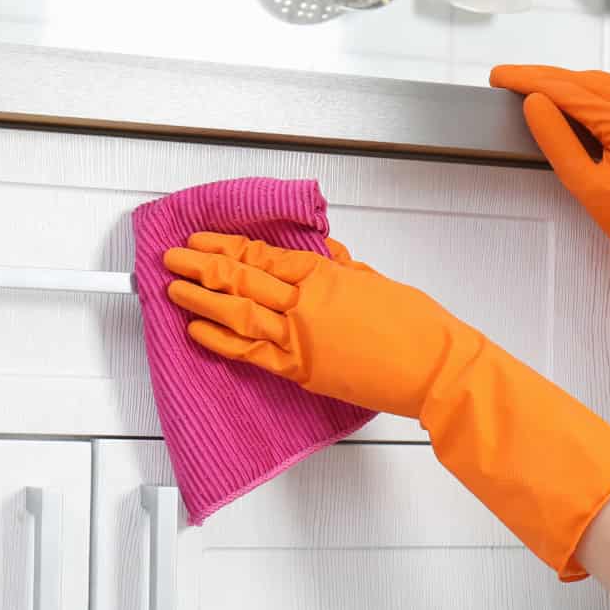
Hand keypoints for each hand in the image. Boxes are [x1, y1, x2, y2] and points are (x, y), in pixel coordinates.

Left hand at [164, 229, 609, 582]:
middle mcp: (308, 302)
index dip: (226, 245)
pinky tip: (198, 330)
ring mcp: (302, 337)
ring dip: (201, 298)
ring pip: (238, 312)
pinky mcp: (303, 370)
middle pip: (242, 277)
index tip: (202, 239)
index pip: (263, 254)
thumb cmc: (418, 327)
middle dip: (202, 265)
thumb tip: (324, 255)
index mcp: (327, 274)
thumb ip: (345, 269)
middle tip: (172, 257)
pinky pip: (251, 353)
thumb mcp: (379, 282)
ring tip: (174, 288)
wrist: (437, 368)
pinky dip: (221, 340)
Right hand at [488, 64, 609, 431]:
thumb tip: (534, 103)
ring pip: (599, 82)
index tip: (501, 76)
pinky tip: (571, 92)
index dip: (530, 81)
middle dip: (542, 77)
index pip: (570, 91)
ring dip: (564, 81)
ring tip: (531, 84)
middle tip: (507, 77)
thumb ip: (557, 140)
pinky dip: (588, 88)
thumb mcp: (583, 183)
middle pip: (583, 81)